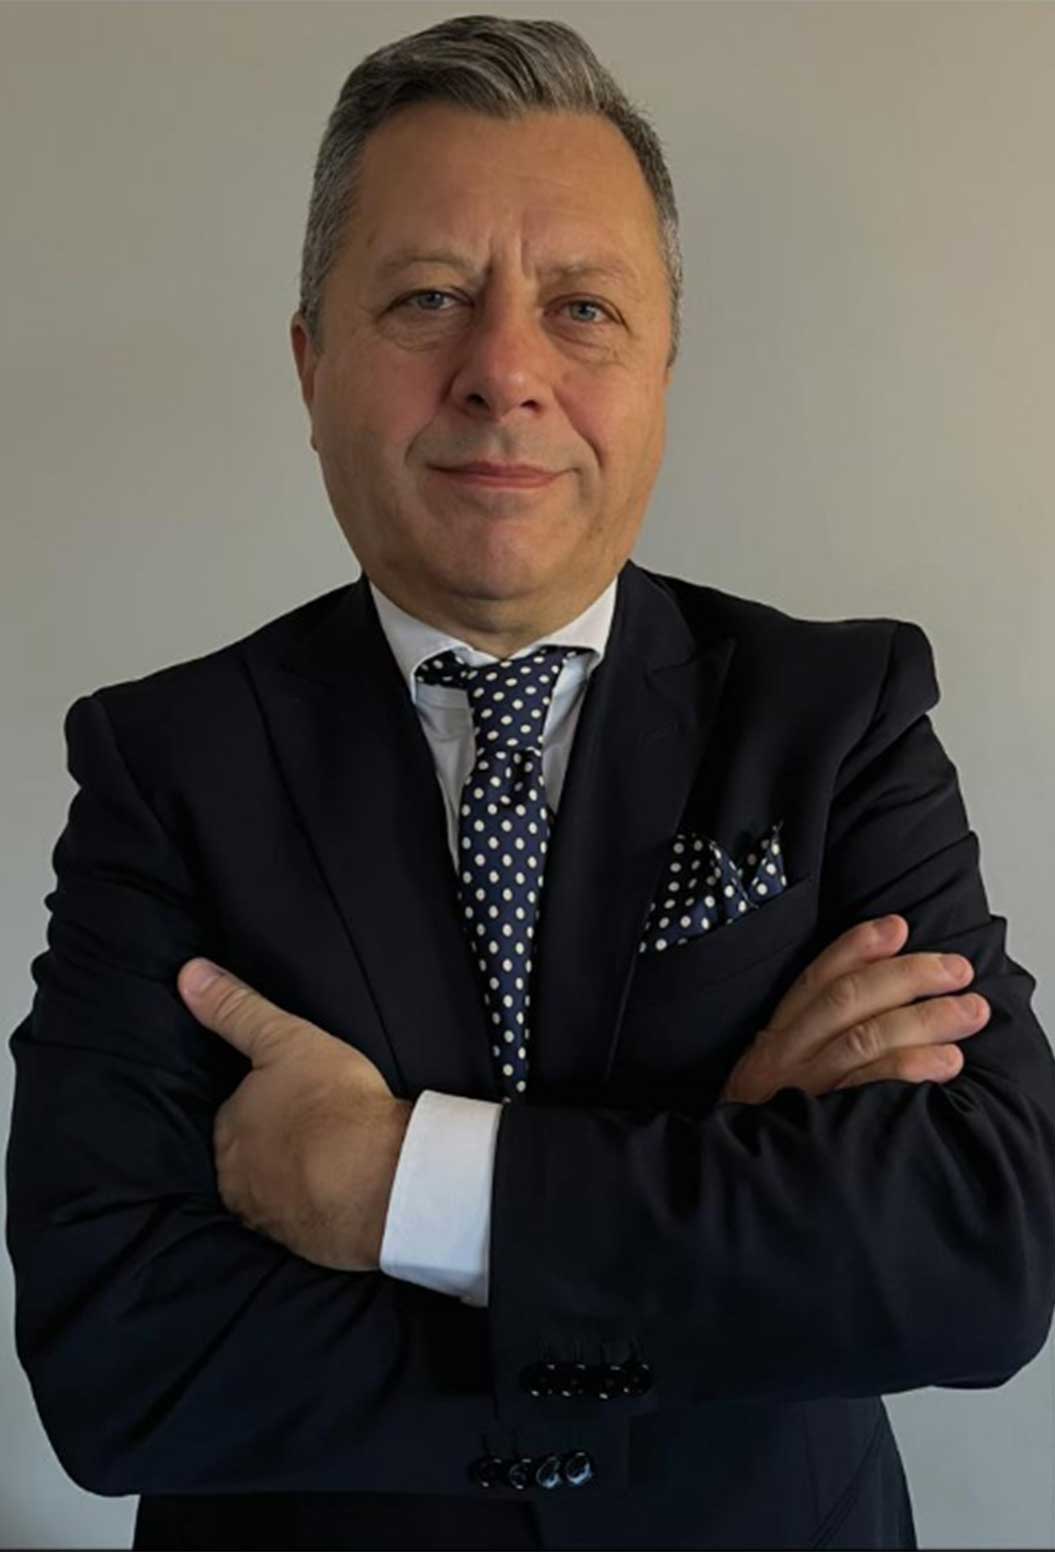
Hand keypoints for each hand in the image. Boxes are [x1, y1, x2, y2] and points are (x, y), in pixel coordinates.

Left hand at [177, 958, 411, 1271]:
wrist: (377, 1180)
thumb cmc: (331, 1103)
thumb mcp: (285, 1039)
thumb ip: (236, 1008)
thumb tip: (187, 974)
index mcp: (228, 1131)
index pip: (234, 1113)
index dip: (261, 1102)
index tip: (290, 1097)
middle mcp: (236, 1179)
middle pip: (247, 1156)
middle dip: (272, 1146)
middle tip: (312, 1129)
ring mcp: (269, 1217)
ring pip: (273, 1192)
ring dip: (294, 1179)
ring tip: (329, 1162)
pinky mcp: (304, 1243)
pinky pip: (304, 1221)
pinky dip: (318, 1208)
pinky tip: (341, 1193)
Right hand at [718, 914, 990, 1104]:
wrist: (735, 1186)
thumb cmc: (770, 1125)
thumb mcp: (776, 1073)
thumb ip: (813, 1037)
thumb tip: (878, 991)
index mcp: (774, 1038)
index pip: (814, 980)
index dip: (856, 949)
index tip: (898, 926)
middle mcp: (783, 1058)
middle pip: (846, 1001)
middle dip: (908, 976)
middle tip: (958, 971)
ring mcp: (802, 1091)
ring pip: (865, 1039)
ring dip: (925, 1019)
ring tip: (970, 1012)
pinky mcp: (821, 1127)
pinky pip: (869, 1088)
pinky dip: (910, 1069)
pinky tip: (945, 1061)